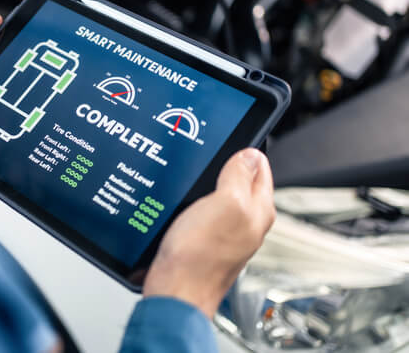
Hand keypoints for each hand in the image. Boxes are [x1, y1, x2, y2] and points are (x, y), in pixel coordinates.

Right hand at [143, 148, 274, 317]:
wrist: (174, 292)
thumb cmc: (199, 257)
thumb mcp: (225, 204)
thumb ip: (240, 177)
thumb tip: (251, 155)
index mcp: (259, 210)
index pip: (261, 168)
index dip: (244, 151)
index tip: (226, 141)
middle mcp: (246, 223)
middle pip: (241, 181)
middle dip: (225, 165)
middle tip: (206, 155)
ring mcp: (224, 233)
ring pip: (219, 196)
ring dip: (207, 184)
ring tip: (193, 174)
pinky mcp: (203, 241)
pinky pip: (201, 212)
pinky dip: (193, 202)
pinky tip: (180, 199)